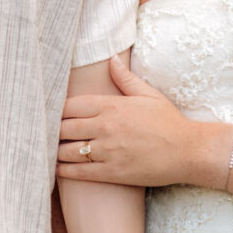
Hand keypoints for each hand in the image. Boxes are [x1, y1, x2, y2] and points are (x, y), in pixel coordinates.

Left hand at [57, 55, 220, 188]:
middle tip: (43, 133)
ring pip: (67, 151)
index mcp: (111, 106)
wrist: (188, 151)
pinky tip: (55, 168)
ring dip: (55, 150)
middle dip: (52, 131)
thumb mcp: (148, 95)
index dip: (55, 110)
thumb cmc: (169, 122)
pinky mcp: (112, 173)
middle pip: (63, 128)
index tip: (50, 113)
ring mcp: (107, 151)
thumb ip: (125, 78)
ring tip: (47, 150)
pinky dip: (63, 170)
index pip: (69, 106)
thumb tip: (111, 58)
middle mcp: (105, 127)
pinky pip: (79, 172)